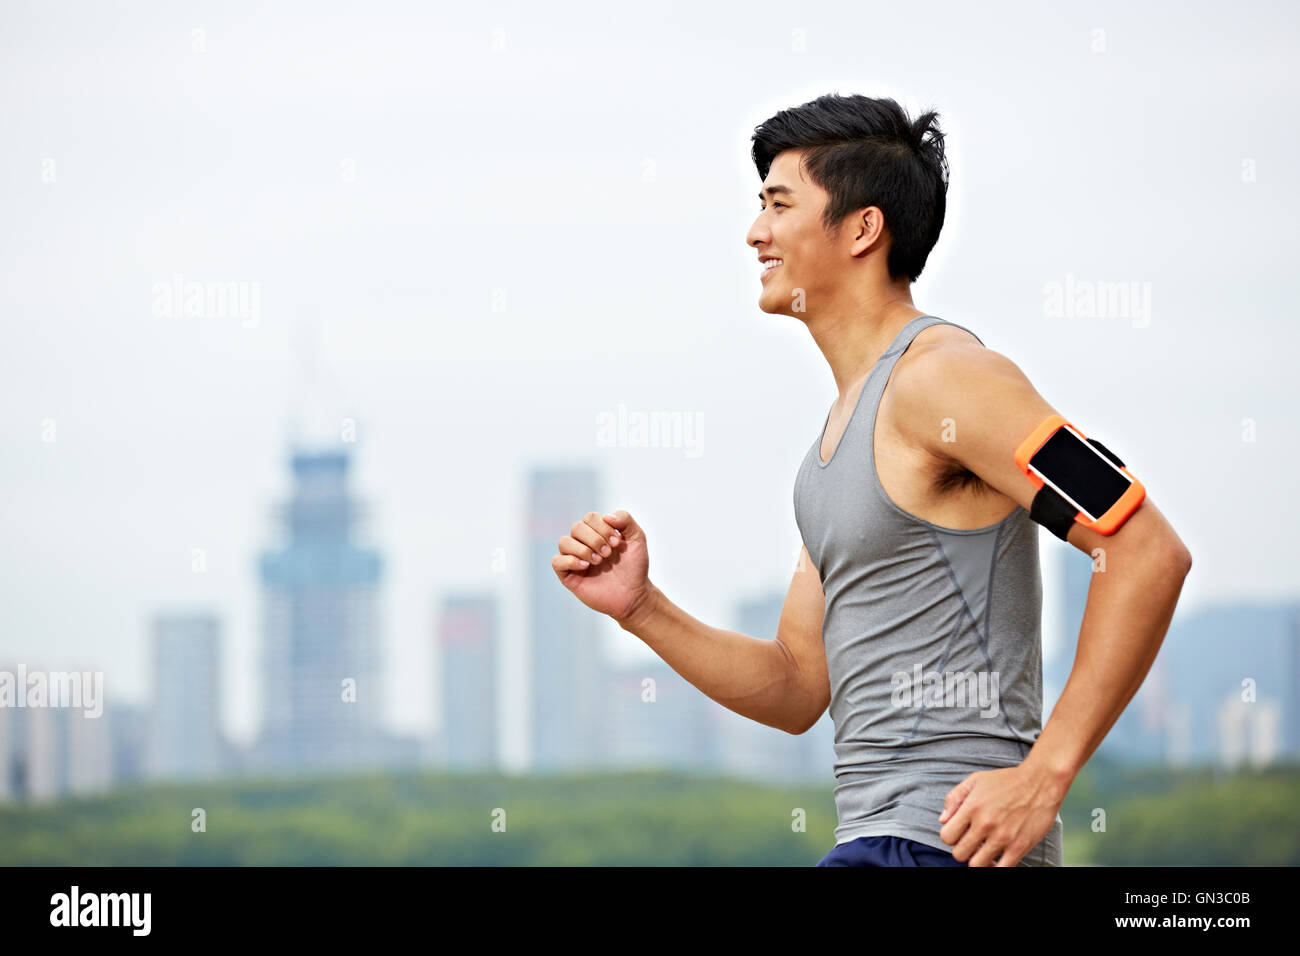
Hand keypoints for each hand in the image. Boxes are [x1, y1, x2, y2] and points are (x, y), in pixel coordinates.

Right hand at [552, 509, 652, 623]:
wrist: (634, 594)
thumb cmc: (635, 567)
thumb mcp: (637, 538)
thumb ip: (625, 519)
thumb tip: (606, 516)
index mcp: (597, 532)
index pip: (590, 518)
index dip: (603, 527)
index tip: (617, 543)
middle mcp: (583, 543)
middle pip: (576, 527)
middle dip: (594, 539)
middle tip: (608, 554)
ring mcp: (574, 559)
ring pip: (564, 542)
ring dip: (583, 549)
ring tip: (598, 561)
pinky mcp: (569, 576)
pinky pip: (557, 561)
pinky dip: (570, 560)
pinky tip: (586, 566)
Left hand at [937, 763, 1065, 866]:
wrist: (1040, 782)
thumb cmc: (1007, 780)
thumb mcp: (975, 780)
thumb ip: (954, 798)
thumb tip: (942, 820)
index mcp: (971, 808)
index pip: (947, 837)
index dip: (950, 837)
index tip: (959, 832)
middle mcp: (985, 824)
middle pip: (959, 854)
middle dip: (962, 850)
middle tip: (972, 842)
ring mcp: (1003, 837)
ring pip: (977, 865)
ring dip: (977, 859)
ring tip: (983, 850)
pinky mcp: (1019, 847)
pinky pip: (1002, 869)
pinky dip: (995, 867)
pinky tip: (997, 859)